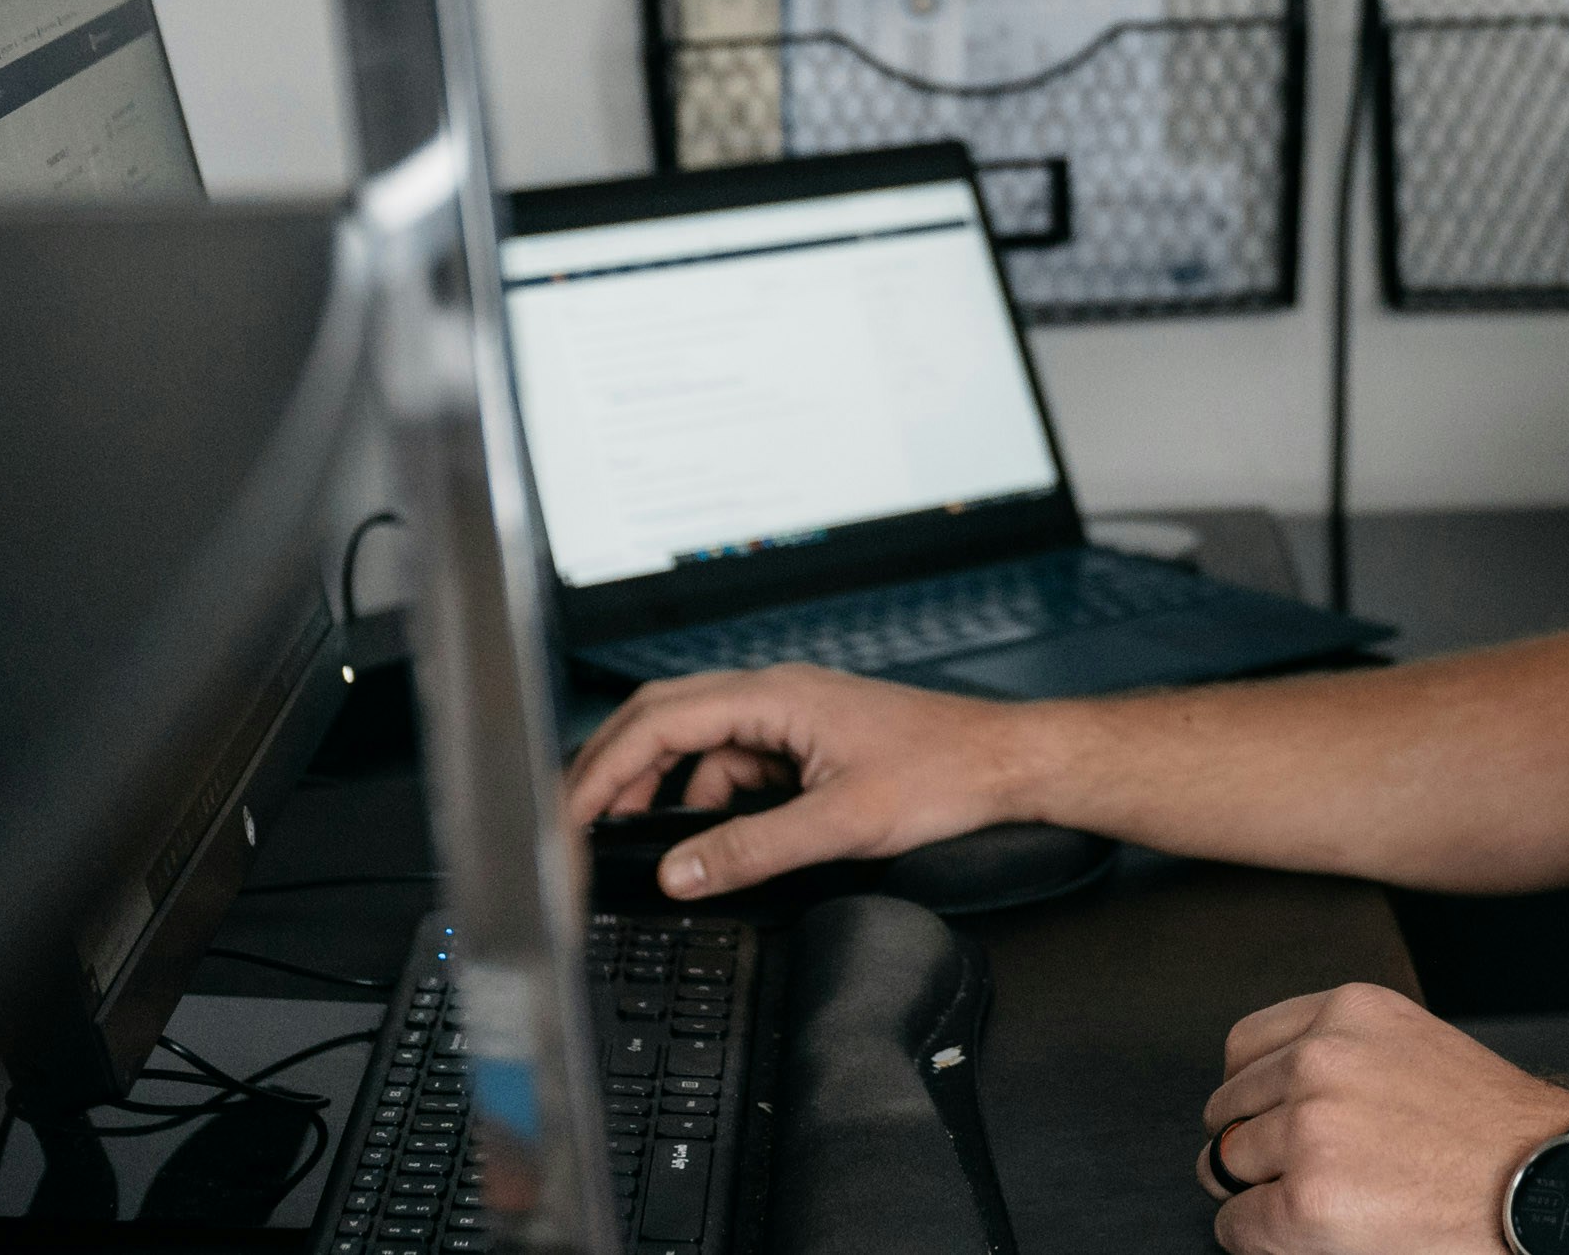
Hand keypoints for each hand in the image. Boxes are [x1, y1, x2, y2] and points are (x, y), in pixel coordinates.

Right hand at [556, 664, 1035, 897]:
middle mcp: (774, 695)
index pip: (659, 721)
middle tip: (574, 824)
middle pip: (663, 719)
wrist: (1002, 762)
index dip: (604, 768)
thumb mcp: (840, 823)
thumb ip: (752, 850)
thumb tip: (679, 874)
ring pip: (697, 744)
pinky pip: (734, 764)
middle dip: (614, 769)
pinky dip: (709, 799)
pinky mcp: (804, 743)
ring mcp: (788, 717)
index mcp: (774, 696)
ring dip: (662, 788)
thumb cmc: (942, 772)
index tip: (566, 813)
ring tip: (636, 840)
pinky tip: (710, 838)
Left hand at [1195, 984, 1568, 1254]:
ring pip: (1222, 1164)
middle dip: (1249, 1143)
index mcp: (1347, 1011)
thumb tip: (1274, 1095)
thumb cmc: (1491, 1127)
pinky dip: (1253, 1237)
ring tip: (1304, 1201)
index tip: (1269, 1118)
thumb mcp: (1412, 1043)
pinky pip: (1236, 1225)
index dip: (1254, 1093)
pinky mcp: (1306, 1201)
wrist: (1541, 1182)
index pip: (1244, 1047)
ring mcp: (1309, 1130)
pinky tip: (1295, 1236)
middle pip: (1227, 1107)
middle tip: (1290, 1170)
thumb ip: (1345, 1050)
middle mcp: (1319, 1059)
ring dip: (1252, 1190)